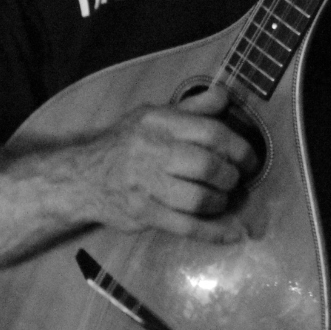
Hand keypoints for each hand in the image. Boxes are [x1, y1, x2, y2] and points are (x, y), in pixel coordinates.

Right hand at [77, 84, 257, 243]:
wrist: (82, 178)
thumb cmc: (126, 144)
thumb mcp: (154, 116)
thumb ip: (193, 108)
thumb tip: (225, 95)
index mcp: (158, 123)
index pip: (211, 132)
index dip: (239, 148)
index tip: (249, 160)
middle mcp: (151, 152)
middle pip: (208, 167)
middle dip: (231, 177)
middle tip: (235, 180)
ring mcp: (146, 186)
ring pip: (199, 200)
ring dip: (221, 202)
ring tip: (222, 199)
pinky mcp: (144, 214)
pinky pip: (187, 227)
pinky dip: (214, 233)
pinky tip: (232, 234)